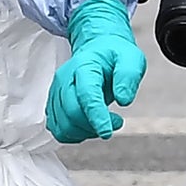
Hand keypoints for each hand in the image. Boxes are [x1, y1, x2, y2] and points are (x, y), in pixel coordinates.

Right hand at [46, 0, 145, 143]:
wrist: (97, 50)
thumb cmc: (114, 56)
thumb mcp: (130, 58)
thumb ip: (128, 76)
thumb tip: (123, 99)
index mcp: (83, 67)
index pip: (86, 96)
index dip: (96, 117)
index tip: (107, 133)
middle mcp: (65, 80)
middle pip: (72, 113)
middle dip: (95, 126)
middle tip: (117, 121)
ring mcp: (57, 94)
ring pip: (63, 126)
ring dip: (86, 132)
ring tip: (104, 123)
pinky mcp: (55, 107)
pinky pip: (59, 130)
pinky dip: (75, 135)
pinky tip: (89, 126)